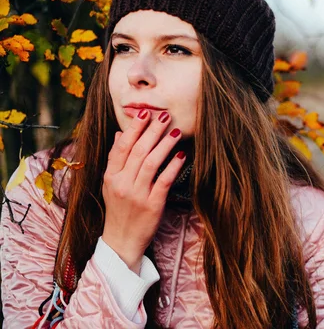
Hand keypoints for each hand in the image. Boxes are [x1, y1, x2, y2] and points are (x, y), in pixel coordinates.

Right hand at [101, 109, 185, 273]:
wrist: (121, 241)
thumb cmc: (119, 210)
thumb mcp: (110, 184)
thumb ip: (116, 159)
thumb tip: (120, 134)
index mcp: (110, 176)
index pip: (122, 146)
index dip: (134, 128)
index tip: (146, 113)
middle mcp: (121, 183)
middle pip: (138, 151)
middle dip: (153, 131)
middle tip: (165, 116)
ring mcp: (136, 194)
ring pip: (151, 163)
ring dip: (165, 144)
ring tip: (176, 131)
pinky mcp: (152, 205)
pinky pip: (164, 181)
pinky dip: (173, 167)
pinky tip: (182, 156)